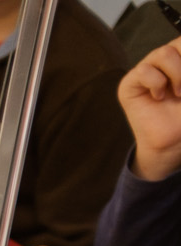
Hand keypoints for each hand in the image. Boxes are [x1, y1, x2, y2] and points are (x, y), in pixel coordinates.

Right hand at [120, 38, 180, 181]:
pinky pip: (144, 71)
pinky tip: (159, 97)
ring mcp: (147, 71)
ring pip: (163, 52)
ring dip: (176, 73)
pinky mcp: (130, 84)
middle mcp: (165, 62)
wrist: (171, 143)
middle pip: (178, 42)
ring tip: (179, 92)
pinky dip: (156, 84)